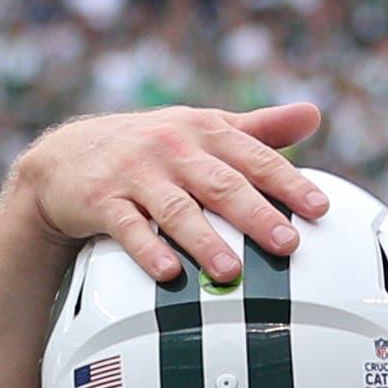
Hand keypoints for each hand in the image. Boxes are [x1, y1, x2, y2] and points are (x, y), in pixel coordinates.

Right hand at [9, 104, 331, 284]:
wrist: (67, 156)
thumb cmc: (152, 148)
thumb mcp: (203, 129)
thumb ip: (259, 129)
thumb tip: (314, 114)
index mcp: (204, 132)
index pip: (254, 157)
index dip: (288, 183)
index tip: (319, 208)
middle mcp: (172, 148)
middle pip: (220, 184)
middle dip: (255, 214)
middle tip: (287, 243)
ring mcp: (136, 174)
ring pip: (176, 209)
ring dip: (204, 240)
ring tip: (230, 271)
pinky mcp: (102, 200)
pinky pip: (127, 228)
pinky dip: (148, 250)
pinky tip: (169, 273)